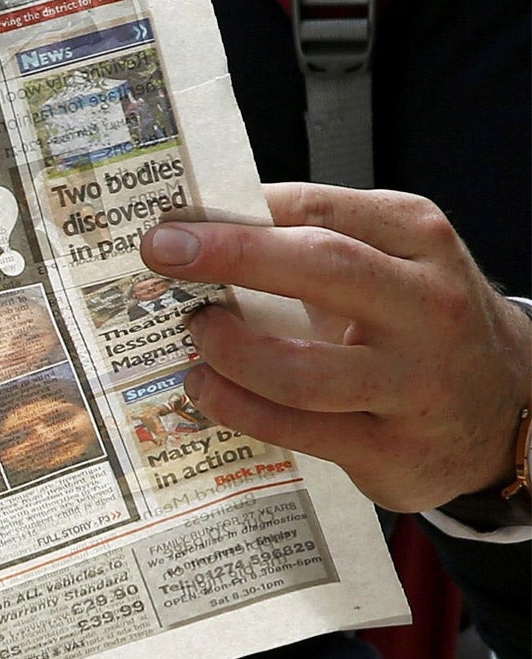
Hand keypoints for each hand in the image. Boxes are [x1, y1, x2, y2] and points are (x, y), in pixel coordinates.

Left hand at [141, 184, 531, 511]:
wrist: (506, 408)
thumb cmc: (418, 322)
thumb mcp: (390, 262)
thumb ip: (313, 240)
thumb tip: (201, 227)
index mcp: (420, 240)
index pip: (318, 208)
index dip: (237, 213)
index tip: (172, 217)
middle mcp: (427, 306)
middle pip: (320, 267)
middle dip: (230, 256)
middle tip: (162, 253)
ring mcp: (413, 383)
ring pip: (297, 368)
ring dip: (226, 350)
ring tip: (196, 336)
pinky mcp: (390, 449)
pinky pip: (294, 428)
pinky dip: (235, 407)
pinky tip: (207, 387)